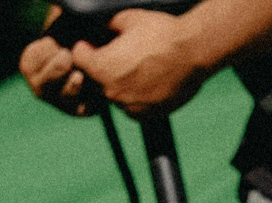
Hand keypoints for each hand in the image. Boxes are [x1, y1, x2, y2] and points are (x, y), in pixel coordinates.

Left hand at [20, 8, 215, 118]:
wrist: (194, 51)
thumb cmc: (162, 32)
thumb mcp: (129, 18)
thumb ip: (108, 25)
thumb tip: (101, 26)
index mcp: (101, 67)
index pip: (78, 58)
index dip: (86, 48)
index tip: (95, 44)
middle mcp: (110, 91)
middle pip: (95, 79)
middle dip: (103, 67)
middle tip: (123, 54)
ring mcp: (128, 106)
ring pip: (114, 94)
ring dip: (121, 83)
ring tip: (141, 68)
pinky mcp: (145, 115)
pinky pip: (132, 107)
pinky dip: (137, 97)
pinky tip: (150, 82)